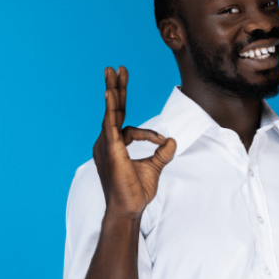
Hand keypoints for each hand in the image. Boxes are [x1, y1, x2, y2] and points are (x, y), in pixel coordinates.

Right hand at [93, 66, 176, 219]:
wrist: (128, 210)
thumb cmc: (135, 193)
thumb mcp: (154, 169)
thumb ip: (162, 154)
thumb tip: (171, 140)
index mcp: (115, 147)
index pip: (128, 128)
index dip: (148, 133)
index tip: (162, 140)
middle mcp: (107, 143)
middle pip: (113, 110)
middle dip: (116, 88)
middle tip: (117, 68)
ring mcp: (106, 145)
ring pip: (111, 112)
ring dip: (113, 91)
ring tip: (114, 71)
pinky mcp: (110, 149)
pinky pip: (110, 124)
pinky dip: (110, 108)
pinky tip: (111, 93)